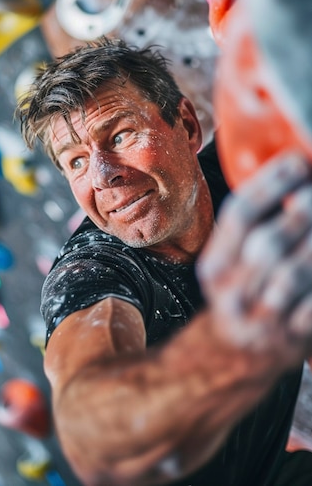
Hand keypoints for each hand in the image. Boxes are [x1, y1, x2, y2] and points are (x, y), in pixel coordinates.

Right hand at [198, 150, 311, 368]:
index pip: (238, 216)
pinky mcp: (292, 339)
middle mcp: (232, 292)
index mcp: (214, 266)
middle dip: (302, 210)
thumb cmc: (237, 297)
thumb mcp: (226, 263)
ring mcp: (262, 319)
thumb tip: (291, 183)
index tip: (297, 160)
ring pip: (295, 273)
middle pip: (267, 242)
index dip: (270, 183)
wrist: (232, 356)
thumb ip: (248, 230)